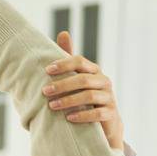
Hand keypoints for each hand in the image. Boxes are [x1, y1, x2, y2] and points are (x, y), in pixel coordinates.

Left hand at [44, 32, 124, 150]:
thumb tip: (64, 32)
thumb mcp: (77, 78)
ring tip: (52, 106)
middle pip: (83, 79)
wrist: (104, 123)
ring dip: (69, 100)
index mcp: (94, 71)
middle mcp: (103, 81)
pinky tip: (68, 118)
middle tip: (45, 91)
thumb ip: (69, 59)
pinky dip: (82, 115)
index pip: (80, 61)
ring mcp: (108, 97)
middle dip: (62, 85)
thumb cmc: (85, 97)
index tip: (47, 70)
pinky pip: (98, 113)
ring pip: (89, 96)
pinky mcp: (111, 114)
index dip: (64, 64)